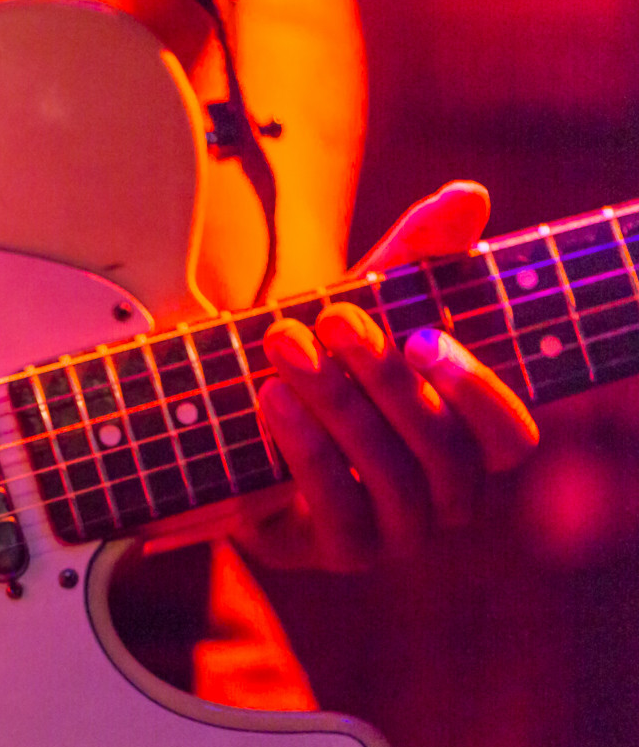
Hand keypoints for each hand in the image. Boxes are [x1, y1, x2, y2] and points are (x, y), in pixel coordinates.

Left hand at [235, 181, 538, 570]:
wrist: (235, 423)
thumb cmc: (325, 361)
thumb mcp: (368, 301)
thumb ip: (418, 254)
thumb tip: (468, 194)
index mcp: (471, 444)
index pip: (511, 438)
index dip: (478, 392)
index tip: (424, 335)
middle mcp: (446, 498)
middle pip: (443, 452)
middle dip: (384, 381)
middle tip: (330, 317)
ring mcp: (394, 535)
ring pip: (391, 480)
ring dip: (338, 407)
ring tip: (284, 348)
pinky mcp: (333, 551)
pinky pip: (336, 510)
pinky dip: (304, 450)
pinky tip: (271, 400)